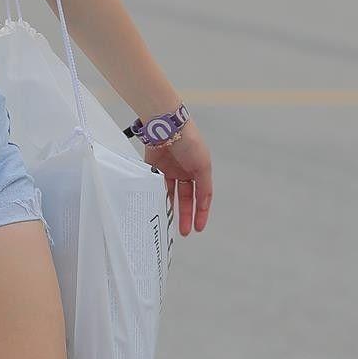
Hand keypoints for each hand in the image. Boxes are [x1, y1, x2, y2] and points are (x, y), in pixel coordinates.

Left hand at [140, 120, 211, 236]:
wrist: (166, 126)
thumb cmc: (189, 142)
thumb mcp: (203, 166)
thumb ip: (204, 186)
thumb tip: (203, 204)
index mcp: (199, 170)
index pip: (201, 196)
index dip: (201, 212)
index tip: (199, 228)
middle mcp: (184, 171)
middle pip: (186, 198)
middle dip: (186, 215)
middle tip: (184, 232)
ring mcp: (168, 170)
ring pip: (170, 194)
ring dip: (171, 209)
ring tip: (170, 225)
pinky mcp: (153, 167)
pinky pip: (155, 185)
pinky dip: (156, 196)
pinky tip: (157, 208)